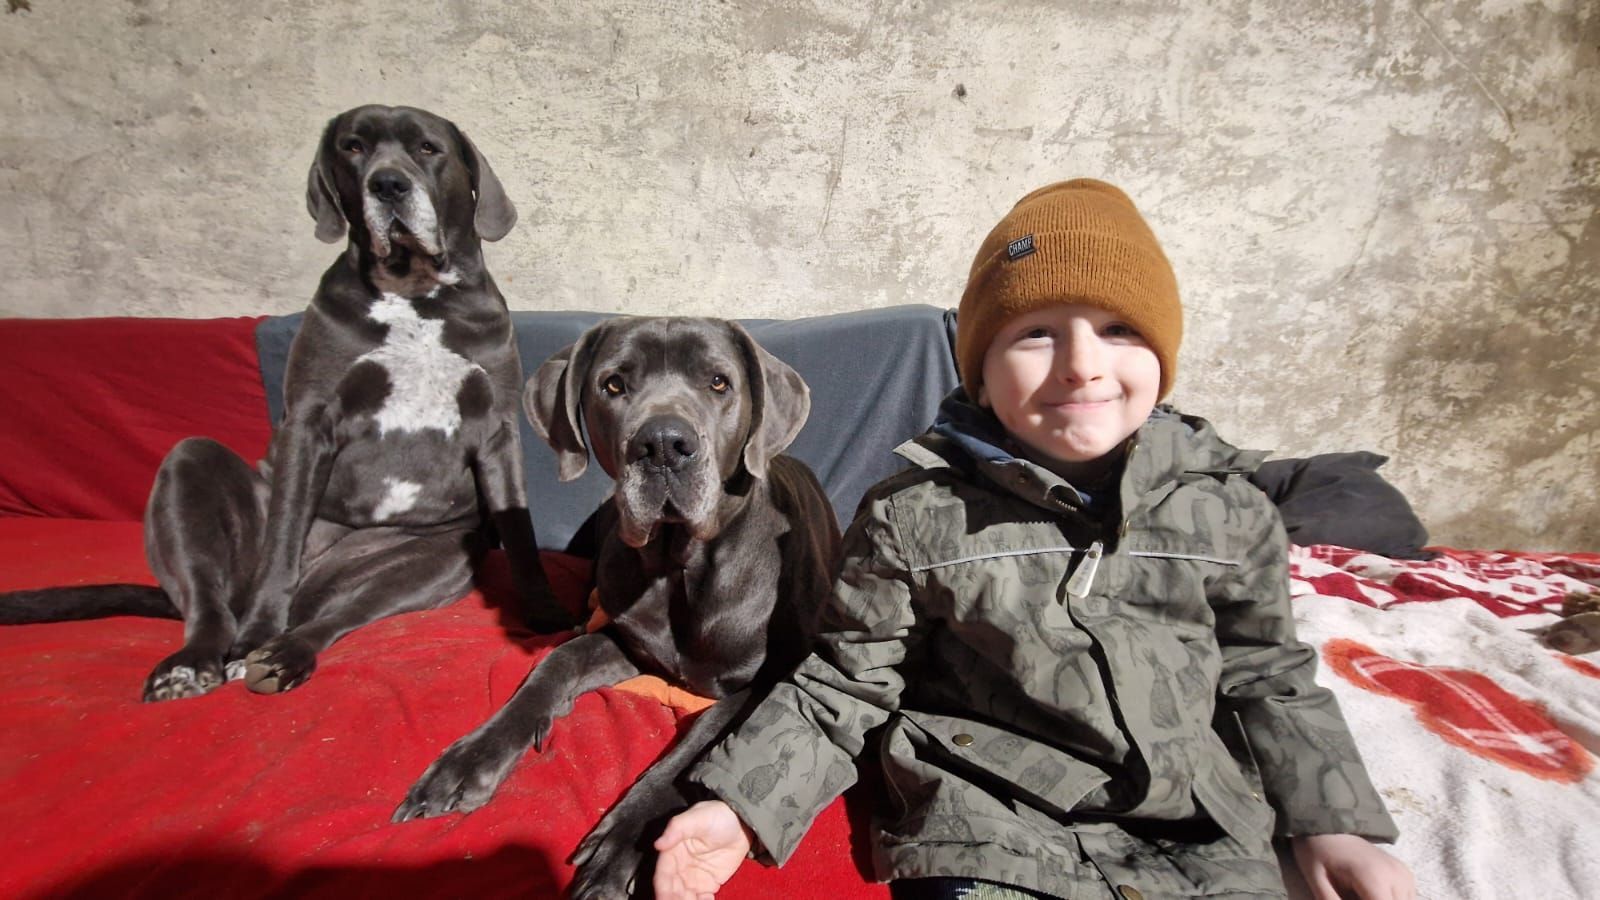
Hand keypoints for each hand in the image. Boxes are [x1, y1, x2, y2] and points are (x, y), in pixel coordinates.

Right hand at [652, 800, 752, 899]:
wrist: (743, 823)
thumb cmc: (717, 815)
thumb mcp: (698, 818)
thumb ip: (677, 828)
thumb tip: (658, 844)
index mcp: (672, 851)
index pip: (664, 874)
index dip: (663, 888)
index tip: (664, 898)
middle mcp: (680, 867)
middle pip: (672, 889)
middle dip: (674, 899)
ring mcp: (693, 877)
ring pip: (684, 896)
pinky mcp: (708, 884)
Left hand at [1291, 833, 1414, 899]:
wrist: (1327, 823)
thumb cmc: (1317, 852)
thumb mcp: (1317, 882)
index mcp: (1373, 877)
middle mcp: (1396, 876)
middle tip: (1349, 896)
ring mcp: (1405, 874)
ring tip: (1356, 894)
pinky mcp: (1406, 875)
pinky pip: (1405, 899)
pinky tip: (1367, 896)